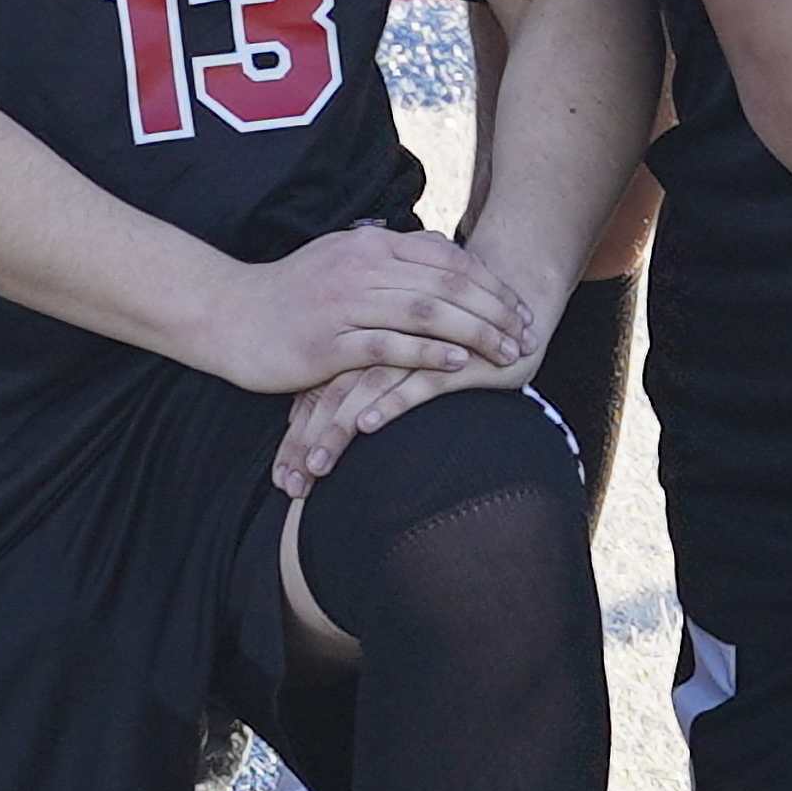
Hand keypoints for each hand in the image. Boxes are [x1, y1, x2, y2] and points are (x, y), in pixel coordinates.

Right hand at [193, 221, 552, 403]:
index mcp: (369, 244)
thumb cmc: (290, 294)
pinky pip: (388, 346)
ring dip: (474, 332)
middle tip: (527, 332)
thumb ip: (387, 259)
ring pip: (425, 312)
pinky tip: (457, 366)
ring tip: (506, 352)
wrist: (229, 315)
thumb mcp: (342, 261)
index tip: (519, 305)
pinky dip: (427, 355)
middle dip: (494, 309)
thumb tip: (437, 258)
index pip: (446, 258)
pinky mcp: (328, 342)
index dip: (489, 282)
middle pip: (446, 284)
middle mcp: (361, 266)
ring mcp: (344, 302)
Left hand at [272, 344, 530, 500]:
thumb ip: (357, 385)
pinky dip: (390, 402)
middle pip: (332, 391)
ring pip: (364, 388)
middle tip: (291, 484)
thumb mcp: (396, 365)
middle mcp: (382, 341)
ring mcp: (415, 345)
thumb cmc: (444, 344)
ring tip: (318, 467)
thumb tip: (313, 430)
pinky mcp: (453, 355)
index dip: (297, 436)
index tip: (282, 480)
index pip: (317, 391)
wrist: (508, 306)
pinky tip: (369, 425)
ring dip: (338, 430)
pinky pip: (416, 380)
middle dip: (308, 442)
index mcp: (361, 342)